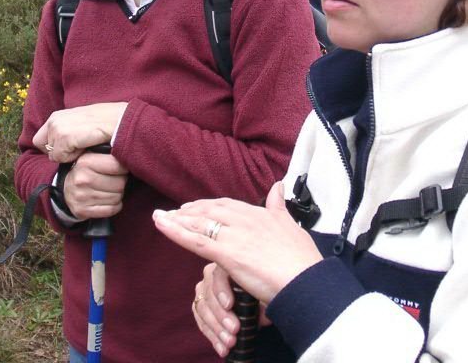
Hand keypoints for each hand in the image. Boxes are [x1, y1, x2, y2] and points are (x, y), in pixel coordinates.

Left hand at [34, 101, 126, 162]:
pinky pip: (59, 155)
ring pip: (51, 153)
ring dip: (68, 156)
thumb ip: (71, 132)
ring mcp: (60, 125)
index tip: (72, 149)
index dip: (54, 148)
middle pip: (41, 146)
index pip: (39, 139)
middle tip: (79, 150)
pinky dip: (72, 157)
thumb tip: (58, 149)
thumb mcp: (86, 126)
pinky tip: (86, 150)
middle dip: (58, 153)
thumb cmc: (111, 126)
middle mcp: (57, 118)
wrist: (126, 121)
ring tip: (86, 148)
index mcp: (60, 115)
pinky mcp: (67, 134)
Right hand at [63, 151, 127, 219]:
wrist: (66, 190)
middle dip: (121, 182)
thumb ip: (109, 154)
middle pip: (120, 183)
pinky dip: (114, 206)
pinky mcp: (83, 211)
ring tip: (109, 190)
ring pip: (117, 197)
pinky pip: (112, 210)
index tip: (120, 169)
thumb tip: (128, 154)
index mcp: (85, 162)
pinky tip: (107, 200)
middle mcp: (82, 179)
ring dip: (118, 195)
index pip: (118, 166)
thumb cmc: (86, 172)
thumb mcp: (93, 157)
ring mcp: (82, 196)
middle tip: (114, 180)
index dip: (123, 168)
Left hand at [153, 182, 321, 304]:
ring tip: (161, 218)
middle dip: (189, 211)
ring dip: (177, 219)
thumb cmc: (302, 260)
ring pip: (199, 223)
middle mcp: (244, 220)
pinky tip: (162, 225)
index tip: (195, 207)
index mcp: (259, 213)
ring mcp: (234, 235)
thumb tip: (278, 186)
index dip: (208, 206)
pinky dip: (176, 231)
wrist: (305, 281)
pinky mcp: (227, 253)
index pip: (227, 205)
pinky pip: (195, 241)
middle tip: (173, 213)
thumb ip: (279, 206)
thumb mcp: (291, 225)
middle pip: (209, 211)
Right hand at [190, 262, 270, 357]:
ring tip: (230, 342)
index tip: (229, 305)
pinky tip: (222, 348)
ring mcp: (204, 291)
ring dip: (216, 328)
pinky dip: (212, 336)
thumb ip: (260, 292)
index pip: (217, 275)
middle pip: (208, 295)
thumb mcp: (265, 288)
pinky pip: (201, 321)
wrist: (267, 301)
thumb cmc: (266, 290)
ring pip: (203, 309)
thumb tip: (260, 312)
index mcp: (227, 265)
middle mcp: (212, 276)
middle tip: (234, 330)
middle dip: (221, 316)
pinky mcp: (202, 308)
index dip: (222, 291)